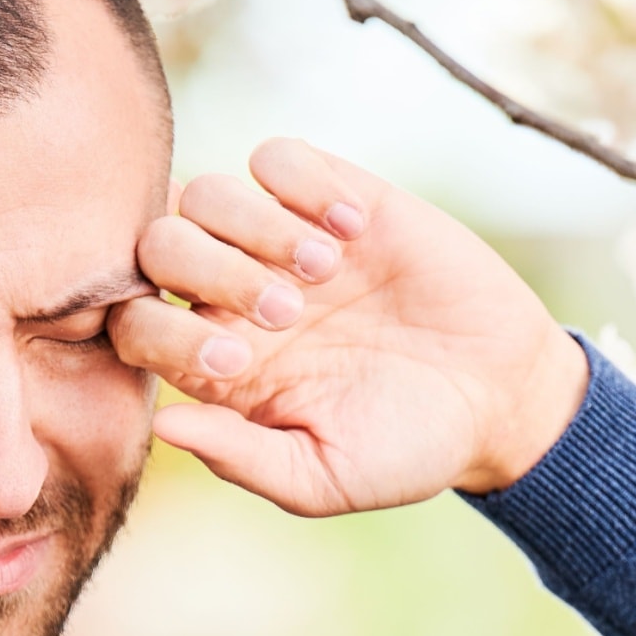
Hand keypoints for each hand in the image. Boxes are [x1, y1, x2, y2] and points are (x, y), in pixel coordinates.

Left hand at [110, 138, 588, 515]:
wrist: (500, 397)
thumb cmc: (408, 448)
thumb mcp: (323, 478)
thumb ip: (242, 458)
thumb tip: (166, 427)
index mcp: (218, 363)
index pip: (135, 324)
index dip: (165, 334)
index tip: (241, 361)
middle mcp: (235, 294)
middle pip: (158, 244)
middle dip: (210, 271)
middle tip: (287, 312)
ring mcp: (283, 241)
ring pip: (208, 193)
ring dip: (258, 228)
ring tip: (327, 271)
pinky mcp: (338, 197)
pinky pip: (277, 158)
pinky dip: (304, 185)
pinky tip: (355, 230)